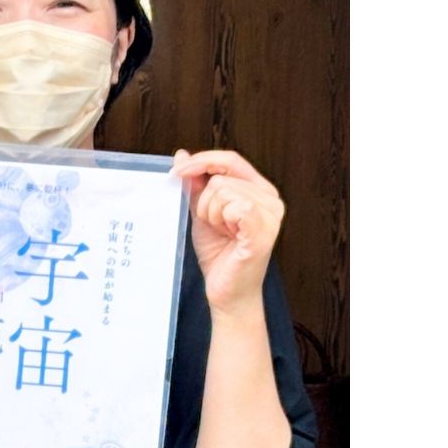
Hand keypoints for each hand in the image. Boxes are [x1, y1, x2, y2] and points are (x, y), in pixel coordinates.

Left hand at [171, 148, 284, 314]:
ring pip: (223, 191)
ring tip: (223, 234)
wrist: (226, 293)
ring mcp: (271, 214)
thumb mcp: (202, 213)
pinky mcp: (263, 230)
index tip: (177, 170)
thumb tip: (182, 155)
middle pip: (221, 177)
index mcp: (259, 190)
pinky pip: (234, 206)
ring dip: (212, 215)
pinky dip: (221, 220)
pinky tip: (229, 236)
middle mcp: (270, 199)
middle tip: (215, 227)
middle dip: (206, 203)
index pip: (231, 159)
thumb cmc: (220, 255)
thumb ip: (196, 185)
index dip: (202, 160)